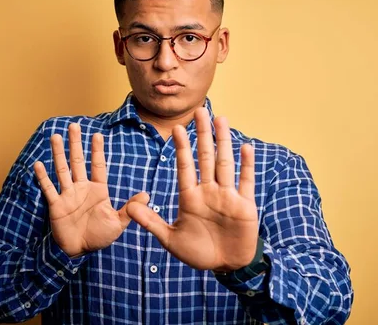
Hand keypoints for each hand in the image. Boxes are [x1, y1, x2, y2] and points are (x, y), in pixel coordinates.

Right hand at [34, 123, 148, 257]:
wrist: (80, 251)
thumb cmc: (99, 236)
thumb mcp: (117, 223)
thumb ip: (129, 209)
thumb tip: (146, 195)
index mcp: (97, 190)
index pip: (98, 166)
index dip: (97, 151)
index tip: (97, 134)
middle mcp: (82, 188)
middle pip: (77, 161)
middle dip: (76, 144)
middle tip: (74, 126)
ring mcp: (68, 195)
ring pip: (62, 169)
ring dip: (58, 153)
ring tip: (54, 136)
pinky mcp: (56, 205)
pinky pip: (49, 189)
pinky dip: (43, 177)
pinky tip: (38, 164)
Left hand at [127, 108, 258, 271]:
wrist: (225, 267)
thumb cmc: (199, 253)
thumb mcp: (170, 239)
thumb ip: (151, 222)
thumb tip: (130, 206)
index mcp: (190, 197)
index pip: (185, 166)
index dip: (182, 148)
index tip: (177, 128)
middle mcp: (209, 191)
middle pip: (205, 157)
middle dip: (202, 135)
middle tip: (200, 111)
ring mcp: (227, 196)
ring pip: (225, 163)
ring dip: (223, 142)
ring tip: (221, 119)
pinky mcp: (244, 205)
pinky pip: (245, 181)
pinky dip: (246, 165)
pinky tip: (245, 147)